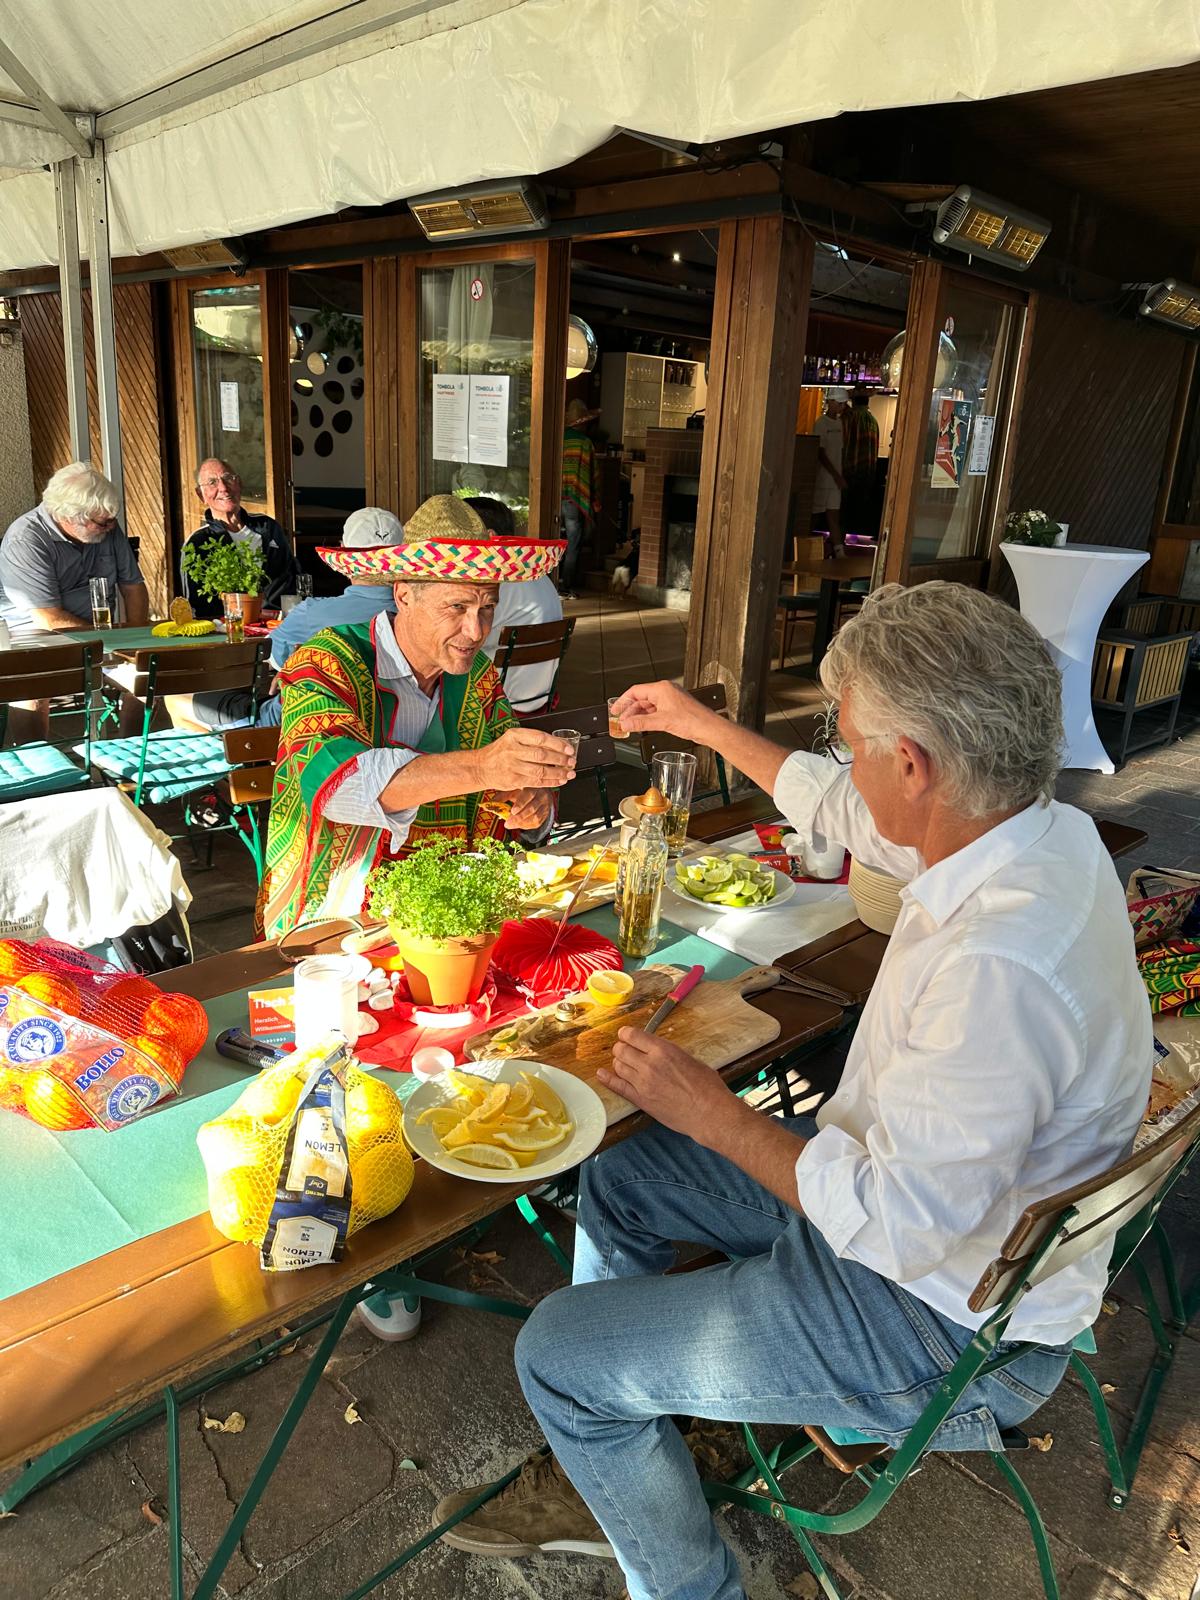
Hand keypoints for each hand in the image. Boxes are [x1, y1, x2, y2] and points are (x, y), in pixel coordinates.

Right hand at [482, 727, 575, 790]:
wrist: (480, 767)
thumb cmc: (499, 752)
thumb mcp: (512, 739)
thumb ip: (532, 741)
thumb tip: (559, 745)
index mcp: (514, 735)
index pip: (540, 738)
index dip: (558, 744)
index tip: (569, 748)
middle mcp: (512, 750)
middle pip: (542, 755)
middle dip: (560, 759)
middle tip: (572, 761)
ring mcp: (512, 766)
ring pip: (541, 770)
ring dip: (558, 773)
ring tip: (569, 773)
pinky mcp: (513, 780)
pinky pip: (536, 781)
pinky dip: (550, 782)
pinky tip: (560, 781)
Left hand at [504, 788, 551, 831]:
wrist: (539, 791)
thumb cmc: (523, 790)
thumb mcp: (513, 789)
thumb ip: (502, 796)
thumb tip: (489, 805)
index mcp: (533, 786)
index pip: (528, 795)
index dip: (520, 804)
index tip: (512, 811)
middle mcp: (542, 796)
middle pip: (532, 809)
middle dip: (518, 818)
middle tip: (507, 824)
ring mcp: (545, 806)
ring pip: (535, 818)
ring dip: (521, 823)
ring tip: (511, 825)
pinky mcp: (546, 814)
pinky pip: (537, 823)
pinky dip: (527, 826)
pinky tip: (519, 825)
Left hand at [597, 1029, 736, 1143]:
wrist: (709, 1112)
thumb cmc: (706, 1086)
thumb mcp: (689, 1058)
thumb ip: (668, 1053)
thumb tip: (656, 1051)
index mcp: (663, 1050)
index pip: (632, 1035)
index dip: (626, 1034)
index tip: (626, 1035)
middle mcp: (649, 1064)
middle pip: (621, 1050)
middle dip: (621, 1048)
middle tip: (625, 1050)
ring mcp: (643, 1083)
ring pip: (618, 1066)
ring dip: (618, 1062)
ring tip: (623, 1063)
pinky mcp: (641, 1100)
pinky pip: (617, 1087)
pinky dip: (607, 1079)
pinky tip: (601, 1075)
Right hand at [610, 680, 711, 741]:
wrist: (709, 728)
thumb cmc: (693, 720)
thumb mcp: (661, 722)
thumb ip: (640, 723)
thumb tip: (625, 724)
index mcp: (662, 688)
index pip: (635, 691)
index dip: (623, 701)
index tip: (615, 710)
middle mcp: (666, 691)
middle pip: (641, 698)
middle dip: (630, 711)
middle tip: (621, 721)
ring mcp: (671, 699)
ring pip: (649, 705)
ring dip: (639, 715)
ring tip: (630, 725)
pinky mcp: (675, 708)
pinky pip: (656, 710)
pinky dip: (648, 717)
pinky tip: (643, 725)